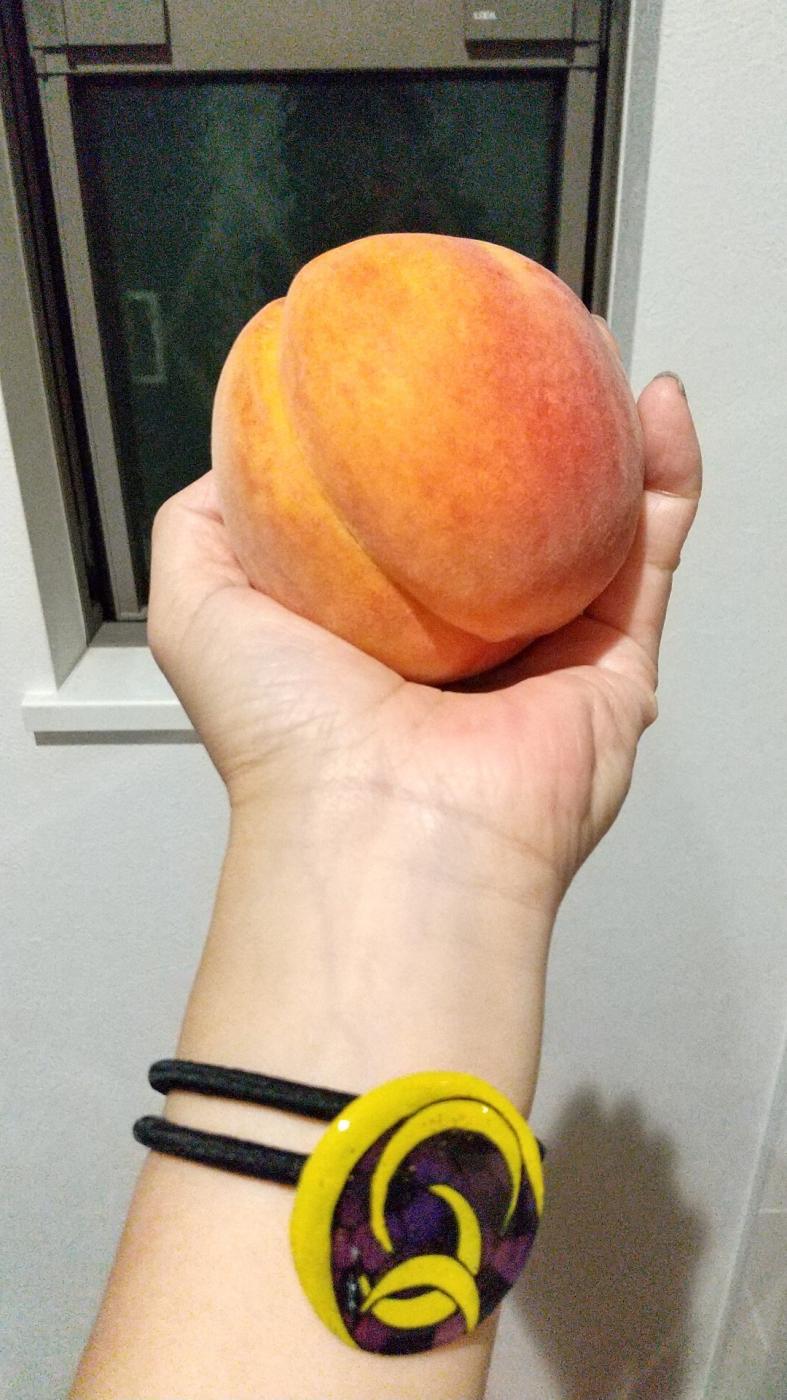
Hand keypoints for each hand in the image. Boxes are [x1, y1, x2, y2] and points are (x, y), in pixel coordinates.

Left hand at [149, 367, 699, 911]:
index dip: (422, 435)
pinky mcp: (617, 666)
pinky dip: (666, 477)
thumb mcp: (198, 607)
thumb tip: (234, 464)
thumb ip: (203, 529)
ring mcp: (548, 652)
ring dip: (604, 433)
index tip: (428, 358)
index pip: (414, 514)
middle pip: (510, 511)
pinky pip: (651, 554)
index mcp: (384, 626)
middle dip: (521, 426)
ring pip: (592, 522)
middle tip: (526, 344)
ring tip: (596, 350)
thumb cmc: (290, 738)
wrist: (388, 829)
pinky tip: (654, 402)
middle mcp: (471, 639)